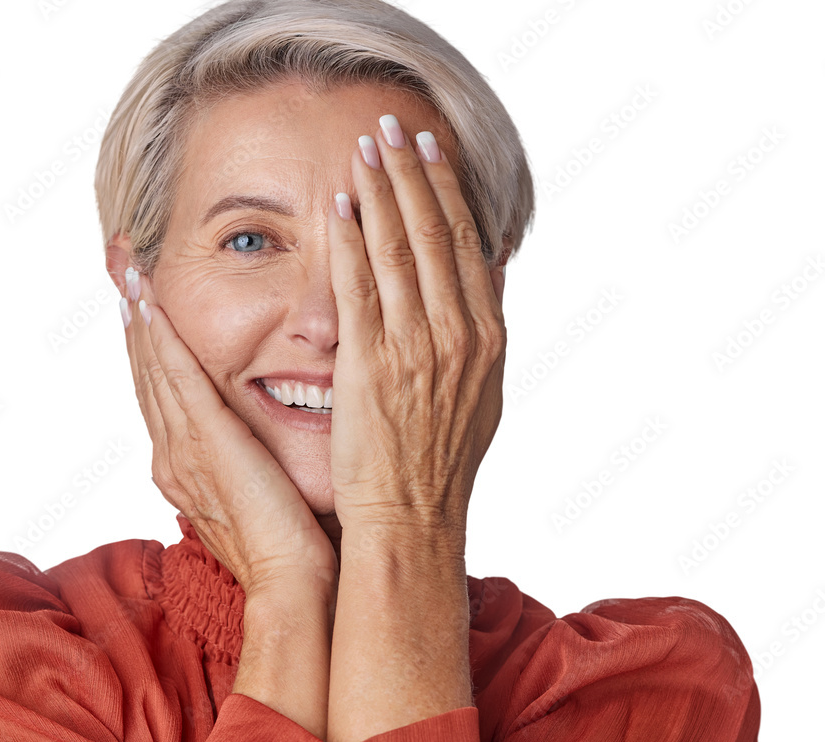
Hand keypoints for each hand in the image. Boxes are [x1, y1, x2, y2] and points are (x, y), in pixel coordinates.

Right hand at [118, 267, 337, 600]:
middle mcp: (173, 455)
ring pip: (153, 369)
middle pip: (146, 373)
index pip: (163, 391)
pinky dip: (160, 338)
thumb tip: (264, 439)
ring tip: (126, 269)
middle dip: (133, 317)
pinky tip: (149, 302)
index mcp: (186, 466)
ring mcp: (183, 449)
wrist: (292, 584)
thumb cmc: (290, 545)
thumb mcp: (262, 493)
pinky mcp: (205, 443)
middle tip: (119, 265)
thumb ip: (251, 461)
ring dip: (139, 315)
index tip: (142, 299)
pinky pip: (176, 379)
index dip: (149, 343)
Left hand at [326, 118, 506, 535]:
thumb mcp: (485, 394)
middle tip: (393, 129)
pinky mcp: (370, 365)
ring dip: (381, 192)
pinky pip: (360, 287)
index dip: (448, 191)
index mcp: (487, 337)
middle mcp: (457, 334)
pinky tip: (340, 206)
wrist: (413, 518)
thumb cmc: (442, 464)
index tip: (431, 152)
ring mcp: (415, 348)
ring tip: (365, 149)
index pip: (467, 244)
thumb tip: (494, 268)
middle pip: (436, 233)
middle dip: (412, 174)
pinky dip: (351, 241)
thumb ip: (488, 328)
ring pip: (400, 249)